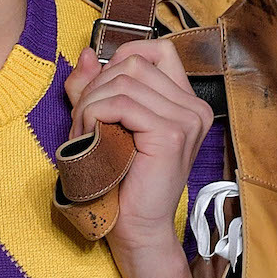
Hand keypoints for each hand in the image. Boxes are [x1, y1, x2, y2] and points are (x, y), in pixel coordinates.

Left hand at [64, 40, 213, 254]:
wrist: (134, 227)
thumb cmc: (119, 179)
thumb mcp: (103, 122)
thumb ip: (94, 87)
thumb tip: (86, 53)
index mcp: (185, 102)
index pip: (159, 50)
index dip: (122, 57)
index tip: (101, 86)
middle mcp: (194, 107)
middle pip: (134, 63)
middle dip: (96, 87)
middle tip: (82, 121)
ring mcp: (187, 120)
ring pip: (124, 81)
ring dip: (91, 103)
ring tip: (83, 132)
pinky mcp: (171, 134)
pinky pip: (122, 104)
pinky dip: (95, 114)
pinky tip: (89, 137)